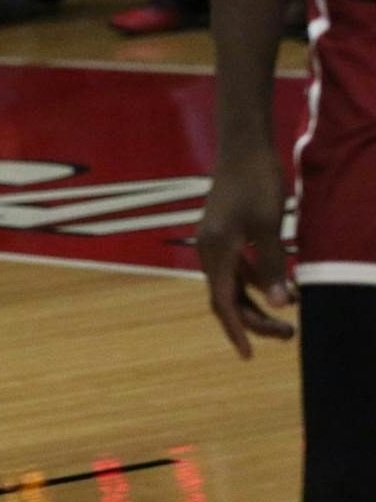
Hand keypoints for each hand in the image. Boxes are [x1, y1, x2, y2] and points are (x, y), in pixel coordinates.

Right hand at [196, 141, 295, 357]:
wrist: (245, 146)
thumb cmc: (256, 182)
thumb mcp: (268, 225)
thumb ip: (274, 265)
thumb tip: (283, 304)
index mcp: (215, 251)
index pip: (223, 302)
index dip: (236, 330)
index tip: (248, 355)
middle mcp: (211, 251)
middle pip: (228, 298)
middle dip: (255, 320)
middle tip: (289, 335)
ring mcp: (219, 242)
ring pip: (236, 285)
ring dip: (260, 304)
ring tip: (291, 320)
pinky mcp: (229, 233)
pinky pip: (242, 269)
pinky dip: (261, 283)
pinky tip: (287, 288)